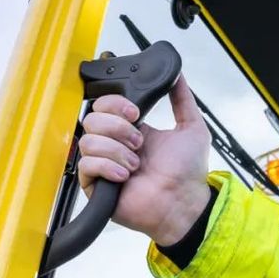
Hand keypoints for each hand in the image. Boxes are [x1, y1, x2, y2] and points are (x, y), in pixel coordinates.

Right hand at [77, 75, 211, 244]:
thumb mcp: (192, 127)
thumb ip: (183, 99)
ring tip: (136, 164)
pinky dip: (108, 168)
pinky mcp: (96, 185)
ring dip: (117, 151)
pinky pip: (86, 165)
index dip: (116, 104)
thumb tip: (176, 74)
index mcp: (131, 128)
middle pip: (92, 118)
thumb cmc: (188, 173)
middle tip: (139, 143)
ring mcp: (103, 164)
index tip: (137, 114)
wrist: (183, 203)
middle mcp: (114, 144)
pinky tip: (126, 176)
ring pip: (88, 141)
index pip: (105, 104)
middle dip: (118, 128)